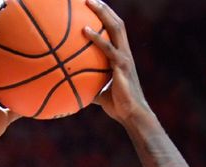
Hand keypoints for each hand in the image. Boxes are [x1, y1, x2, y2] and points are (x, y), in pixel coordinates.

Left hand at [83, 0, 152, 124]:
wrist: (132, 116)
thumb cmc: (118, 107)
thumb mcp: (101, 93)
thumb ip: (90, 86)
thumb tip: (74, 88)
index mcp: (122, 57)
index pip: (115, 32)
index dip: (106, 17)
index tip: (92, 7)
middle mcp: (125, 54)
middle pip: (117, 23)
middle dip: (104, 9)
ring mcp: (125, 58)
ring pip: (116, 28)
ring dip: (103, 13)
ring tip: (88, 2)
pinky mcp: (122, 66)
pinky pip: (108, 48)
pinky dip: (96, 37)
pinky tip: (84, 30)